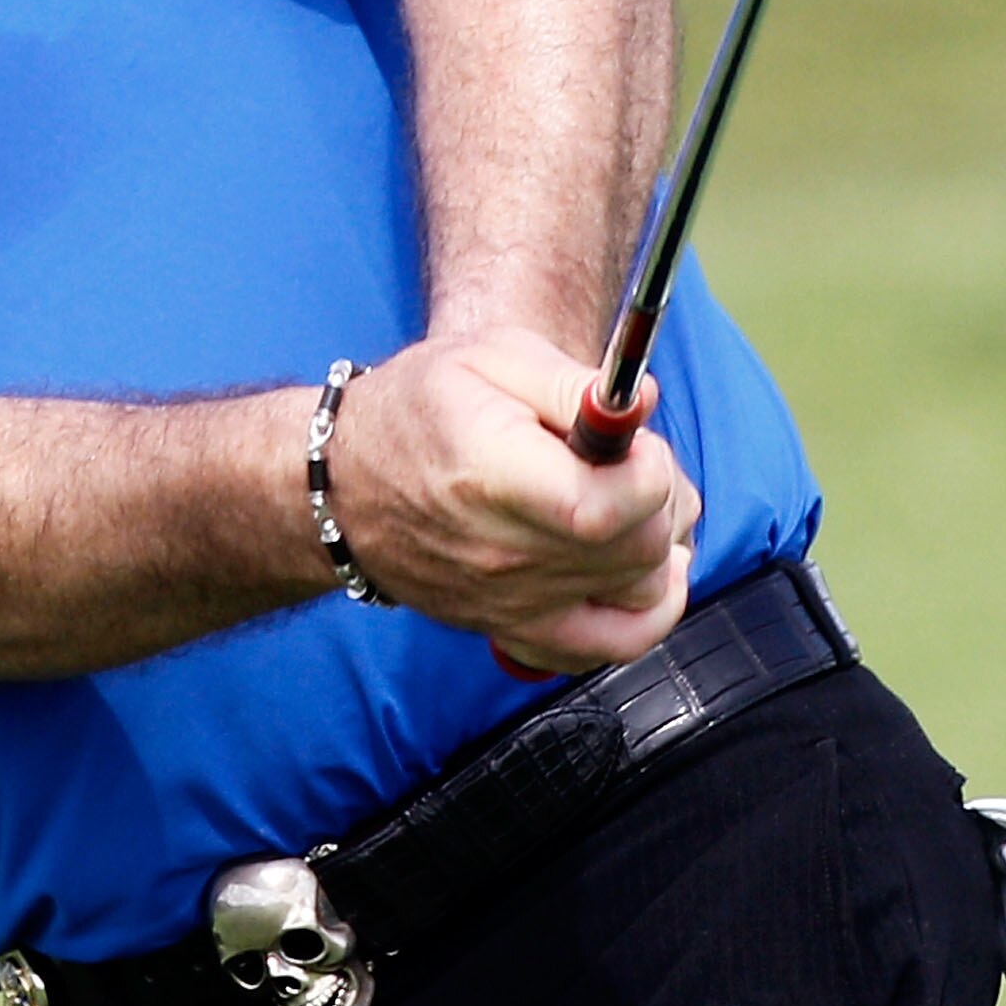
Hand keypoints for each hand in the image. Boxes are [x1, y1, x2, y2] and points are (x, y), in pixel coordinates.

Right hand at [323, 329, 695, 669]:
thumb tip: (641, 403)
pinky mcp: (516, 632)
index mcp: (492, 479)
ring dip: (659, 547)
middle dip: (660, 498)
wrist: (345, 486)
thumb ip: (573, 382)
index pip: (605, 509)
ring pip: (641, 595)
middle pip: (634, 551)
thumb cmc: (417, 410)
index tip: (637, 442)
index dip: (649, 473)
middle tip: (631, 462)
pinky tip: (641, 571)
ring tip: (634, 505)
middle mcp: (502, 556)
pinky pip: (613, 647)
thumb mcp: (488, 358)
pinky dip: (649, 613)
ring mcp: (511, 606)